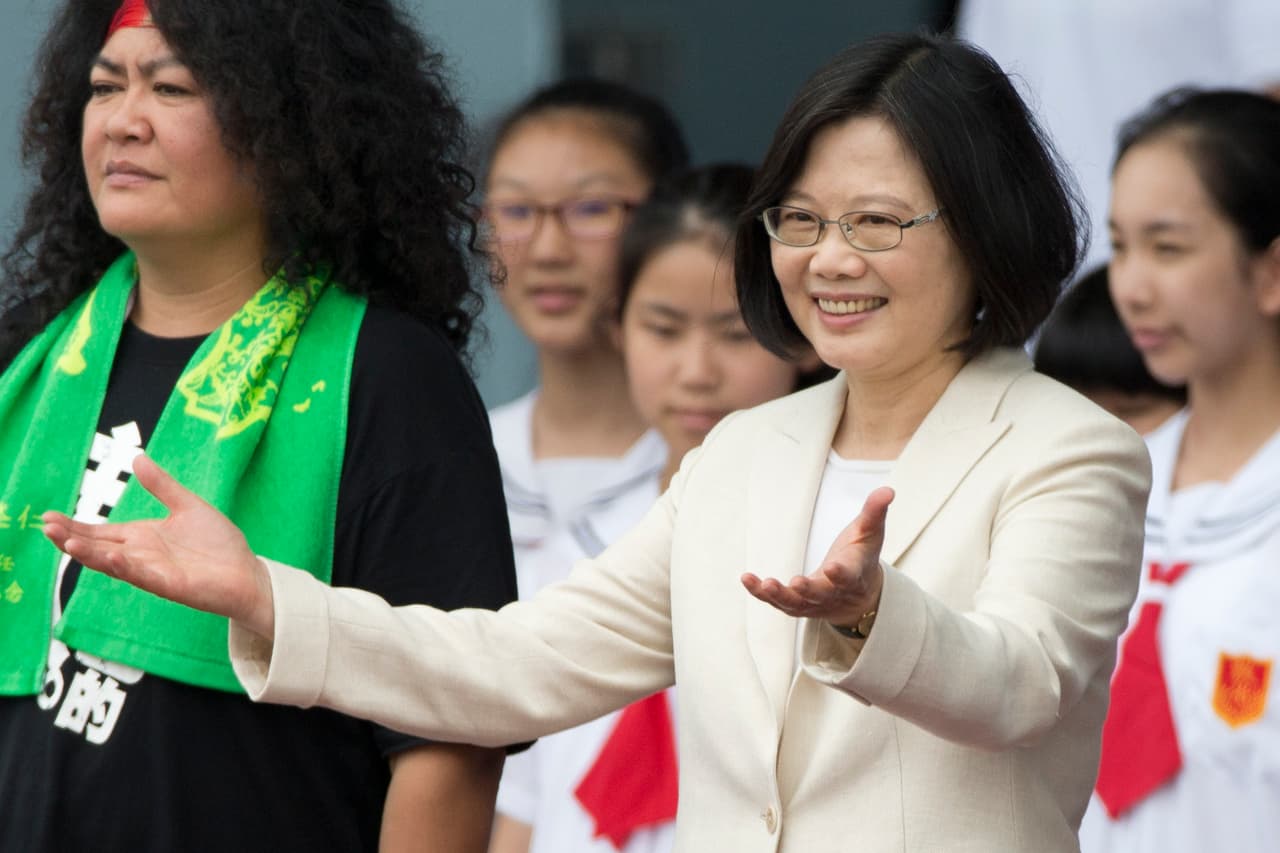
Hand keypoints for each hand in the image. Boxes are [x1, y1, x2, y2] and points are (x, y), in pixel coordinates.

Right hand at [42, 454, 275, 638]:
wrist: (247, 571)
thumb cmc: (218, 544)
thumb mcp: (187, 506)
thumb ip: (162, 485)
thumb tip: (137, 459)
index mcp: (141, 538)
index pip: (99, 532)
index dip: (75, 526)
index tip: (48, 516)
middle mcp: (140, 556)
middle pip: (98, 547)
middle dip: (72, 538)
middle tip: (46, 526)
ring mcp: (152, 571)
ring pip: (113, 563)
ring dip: (90, 553)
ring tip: (66, 542)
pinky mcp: (169, 585)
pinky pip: (142, 575)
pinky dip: (126, 566)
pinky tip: (111, 556)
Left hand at [741, 486, 893, 627]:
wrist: (858, 594)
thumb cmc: (861, 555)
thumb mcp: (870, 532)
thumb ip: (874, 512)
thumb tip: (888, 490)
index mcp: (854, 575)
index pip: (849, 576)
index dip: (841, 574)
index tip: (832, 567)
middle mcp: (834, 592)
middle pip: (821, 594)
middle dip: (809, 590)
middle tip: (796, 583)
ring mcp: (815, 603)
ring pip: (796, 603)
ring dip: (780, 595)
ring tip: (764, 584)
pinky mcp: (798, 606)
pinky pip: (778, 602)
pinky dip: (762, 594)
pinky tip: (747, 579)